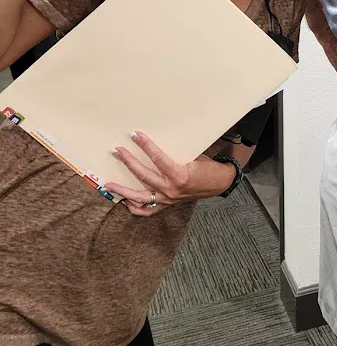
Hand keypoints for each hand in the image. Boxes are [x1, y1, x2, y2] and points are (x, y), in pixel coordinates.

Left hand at [103, 131, 235, 215]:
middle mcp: (171, 189)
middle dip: (128, 162)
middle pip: (144, 176)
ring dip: (122, 190)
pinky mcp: (167, 205)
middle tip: (116, 151)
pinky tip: (125, 201)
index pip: (157, 158)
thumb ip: (174, 154)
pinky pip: (147, 210)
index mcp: (179, 175)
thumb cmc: (207, 167)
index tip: (134, 135)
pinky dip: (134, 207)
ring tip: (108, 184)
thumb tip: (155, 144)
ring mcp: (168, 199)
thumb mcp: (193, 156)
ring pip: (139, 197)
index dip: (145, 145)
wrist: (219, 183)